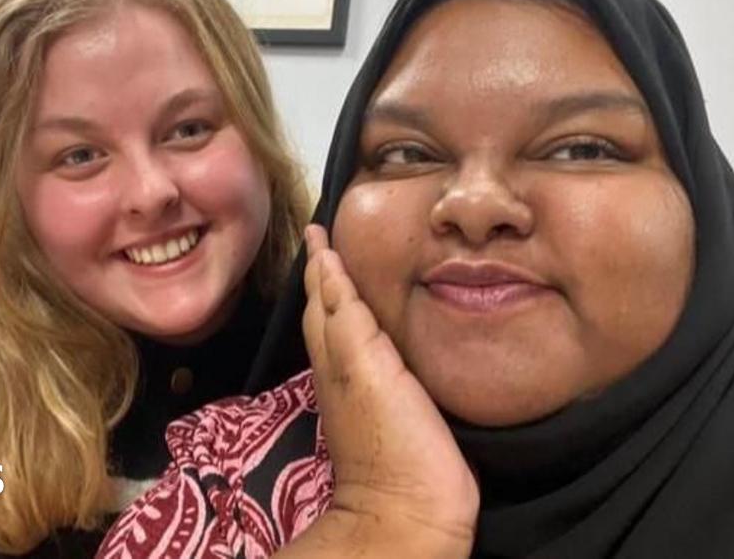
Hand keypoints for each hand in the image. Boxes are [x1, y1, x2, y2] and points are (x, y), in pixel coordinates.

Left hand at [284, 225, 478, 556]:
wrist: (413, 509)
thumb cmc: (389, 440)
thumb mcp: (364, 370)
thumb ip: (348, 321)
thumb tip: (328, 268)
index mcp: (337, 352)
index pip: (324, 293)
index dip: (322, 259)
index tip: (321, 224)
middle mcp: (348, 365)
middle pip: (332, 306)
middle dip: (330, 269)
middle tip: (336, 233)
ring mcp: (372, 386)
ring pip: (354, 325)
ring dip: (351, 293)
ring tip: (361, 264)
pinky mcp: (401, 403)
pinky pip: (382, 348)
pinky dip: (379, 324)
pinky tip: (394, 320)